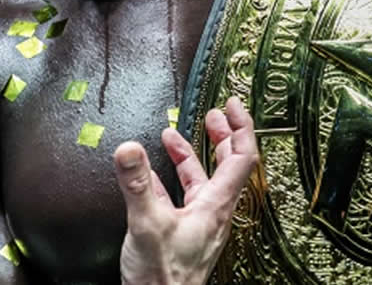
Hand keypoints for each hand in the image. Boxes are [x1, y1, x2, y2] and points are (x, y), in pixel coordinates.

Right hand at [113, 96, 257, 284]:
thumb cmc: (163, 279)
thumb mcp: (146, 224)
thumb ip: (137, 184)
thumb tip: (129, 149)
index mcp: (216, 206)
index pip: (242, 157)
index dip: (240, 126)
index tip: (231, 104)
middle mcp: (213, 212)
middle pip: (227, 164)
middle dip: (219, 135)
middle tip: (212, 113)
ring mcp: (199, 224)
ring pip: (201, 180)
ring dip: (189, 155)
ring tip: (172, 135)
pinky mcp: (183, 234)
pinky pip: (181, 198)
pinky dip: (169, 180)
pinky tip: (151, 175)